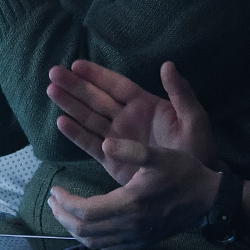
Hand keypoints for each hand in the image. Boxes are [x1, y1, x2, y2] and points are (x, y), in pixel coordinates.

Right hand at [47, 59, 217, 172]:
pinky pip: (90, 144)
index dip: (96, 74)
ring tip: (51, 91)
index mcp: (145, 105)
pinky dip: (76, 134)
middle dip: (75, 86)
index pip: (116, 85)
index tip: (76, 64)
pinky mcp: (112, 159)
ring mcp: (118, 139)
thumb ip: (181, 93)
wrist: (196, 185)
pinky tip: (61, 122)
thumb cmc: (198, 149)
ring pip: (89, 117)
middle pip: (96, 98)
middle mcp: (127, 118)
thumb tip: (168, 64)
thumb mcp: (194, 119)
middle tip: (54, 73)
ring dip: (70, 105)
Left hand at [47, 142, 222, 249]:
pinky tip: (88, 226)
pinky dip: (92, 238)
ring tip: (64, 212)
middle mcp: (129, 227)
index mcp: (130, 204)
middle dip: (63, 216)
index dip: (66, 202)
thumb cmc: (183, 173)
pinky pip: (108, 247)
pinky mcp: (141, 243)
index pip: (86, 211)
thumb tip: (105, 143)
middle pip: (85, 230)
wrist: (208, 199)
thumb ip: (131, 150)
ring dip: (74, 229)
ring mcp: (135, 239)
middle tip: (53, 200)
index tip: (56, 188)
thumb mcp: (158, 155)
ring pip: (94, 242)